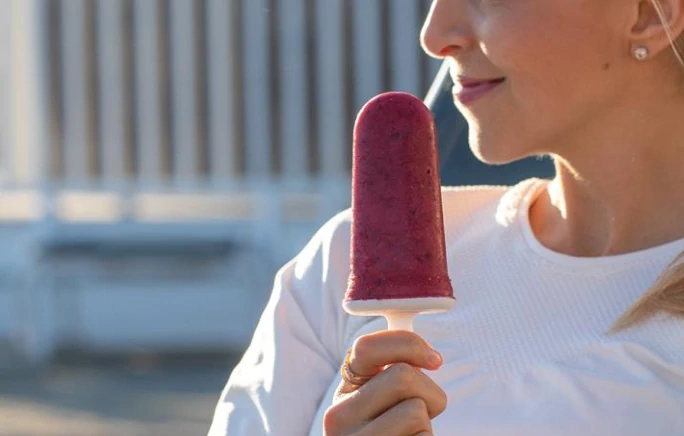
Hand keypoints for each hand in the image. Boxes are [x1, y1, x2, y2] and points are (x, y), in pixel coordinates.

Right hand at [323, 330, 446, 435]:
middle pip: (402, 375)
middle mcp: (339, 416)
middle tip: (426, 413)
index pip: (366, 348)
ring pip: (416, 408)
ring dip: (428, 424)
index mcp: (344, 393)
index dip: (408, 344)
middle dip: (430, 392)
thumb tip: (426, 356)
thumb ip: (391, 377)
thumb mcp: (381, 406)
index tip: (433, 359)